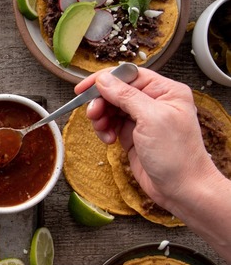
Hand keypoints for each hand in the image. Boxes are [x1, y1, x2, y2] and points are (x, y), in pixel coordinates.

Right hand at [79, 67, 215, 207]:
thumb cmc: (177, 155)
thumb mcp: (151, 119)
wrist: (181, 188)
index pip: (129, 75)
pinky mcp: (133, 135)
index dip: (105, 80)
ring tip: (102, 130)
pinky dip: (105, 131)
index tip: (84, 88)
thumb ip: (126, 96)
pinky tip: (108, 140)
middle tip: (93, 114)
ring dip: (101, 118)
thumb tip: (104, 80)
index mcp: (166, 91)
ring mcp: (142, 120)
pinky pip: (111, 125)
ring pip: (111, 108)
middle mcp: (154, 102)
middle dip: (101, 102)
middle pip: (116, 92)